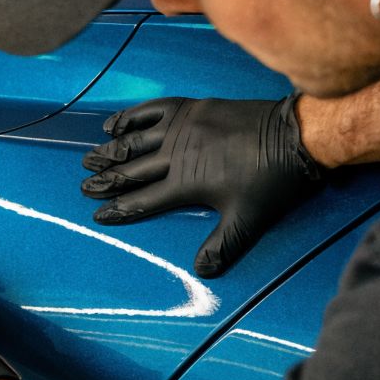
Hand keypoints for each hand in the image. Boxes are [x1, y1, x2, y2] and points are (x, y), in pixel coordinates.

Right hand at [81, 96, 321, 277]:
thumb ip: (223, 246)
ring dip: (110, 151)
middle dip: (105, 180)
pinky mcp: (191, 108)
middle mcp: (176, 155)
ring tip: (89, 158)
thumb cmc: (272, 181)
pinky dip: (129, 117)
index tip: (98, 214)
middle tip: (85, 185)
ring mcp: (182, 128)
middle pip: (131, 171)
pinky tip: (113, 124)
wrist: (295, 136)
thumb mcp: (248, 219)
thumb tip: (202, 270)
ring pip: (135, 141)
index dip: (118, 209)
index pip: (143, 200)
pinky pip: (151, 110)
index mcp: (186, 184)